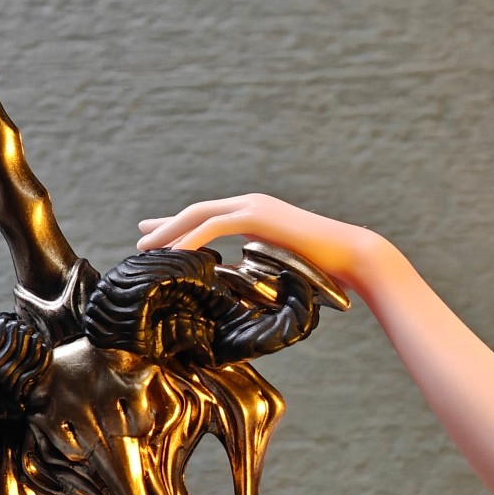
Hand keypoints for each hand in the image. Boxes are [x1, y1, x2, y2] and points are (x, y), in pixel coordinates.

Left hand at [137, 194, 398, 299]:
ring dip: (170, 231)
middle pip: (197, 211)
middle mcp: (253, 204)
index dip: (181, 227)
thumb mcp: (285, 268)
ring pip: (200, 214)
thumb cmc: (327, 270)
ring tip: (146, 248)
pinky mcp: (259, 216)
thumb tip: (247, 290)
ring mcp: (256, 206)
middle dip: (166, 225)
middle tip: (141, 240)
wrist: (352, 256)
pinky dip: (191, 238)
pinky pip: (215, 224)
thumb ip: (263, 271)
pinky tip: (173, 251)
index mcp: (258, 214)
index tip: (157, 238)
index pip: (210, 217)